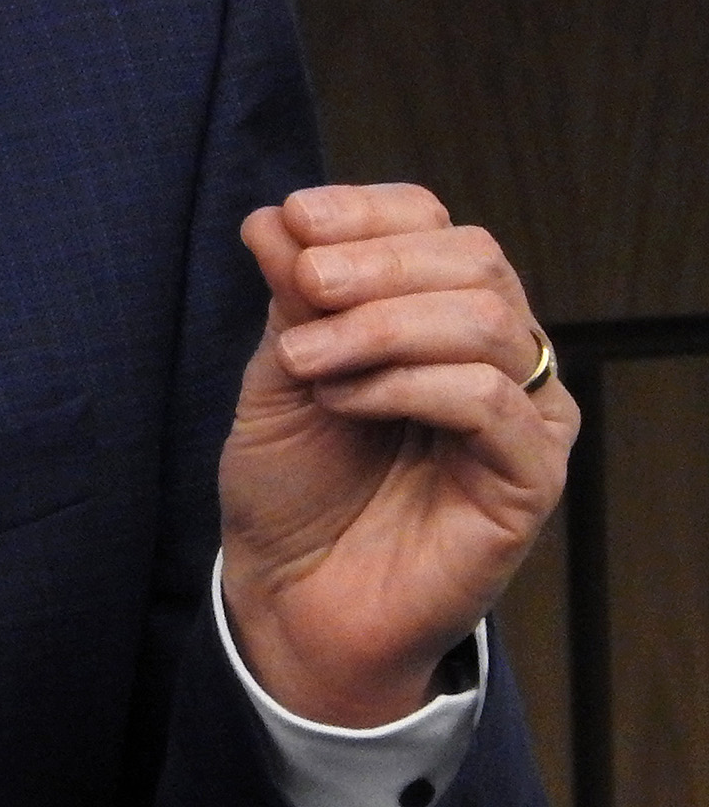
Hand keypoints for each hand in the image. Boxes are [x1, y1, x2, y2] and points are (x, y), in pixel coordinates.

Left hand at [219, 183, 577, 725]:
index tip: (295, 220)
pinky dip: (408, 385)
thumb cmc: (293, 483)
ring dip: (382, 324)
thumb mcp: (277, 372)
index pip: (433, 222)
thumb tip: (275, 217)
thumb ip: (290, 299)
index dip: (367, 210)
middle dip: (379, 260)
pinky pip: (492, 401)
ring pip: (488, 321)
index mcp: (435, 313)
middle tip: (304, 284)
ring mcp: (524, 415)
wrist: (294, 596)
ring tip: (305, 359)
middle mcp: (496, 355)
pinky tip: (345, 402)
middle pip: (473, 258)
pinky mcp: (531, 477)